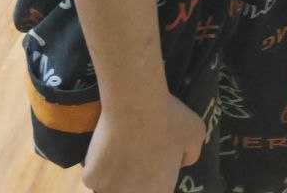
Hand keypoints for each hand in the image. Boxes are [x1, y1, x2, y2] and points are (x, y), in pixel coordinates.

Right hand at [82, 93, 204, 191]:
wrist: (135, 102)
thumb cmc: (168, 117)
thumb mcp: (195, 133)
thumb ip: (191, 155)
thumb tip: (181, 162)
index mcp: (159, 190)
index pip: (157, 192)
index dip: (156, 179)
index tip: (152, 163)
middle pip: (133, 191)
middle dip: (134, 180)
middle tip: (135, 158)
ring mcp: (109, 190)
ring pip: (111, 188)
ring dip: (115, 177)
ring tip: (120, 154)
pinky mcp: (91, 179)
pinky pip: (94, 176)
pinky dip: (98, 165)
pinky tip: (106, 147)